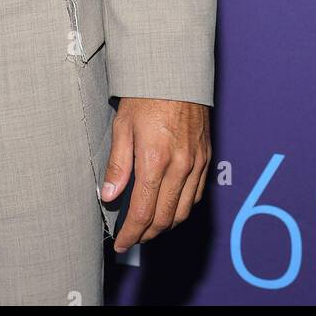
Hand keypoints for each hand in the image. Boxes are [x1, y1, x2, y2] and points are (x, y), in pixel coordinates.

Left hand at [102, 98, 211, 252]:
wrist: (177, 72)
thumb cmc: (146, 95)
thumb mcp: (122, 126)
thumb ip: (118, 164)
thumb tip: (109, 195)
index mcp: (156, 160)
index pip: (144, 212)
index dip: (131, 233)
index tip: (121, 243)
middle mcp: (181, 166)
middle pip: (165, 218)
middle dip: (147, 234)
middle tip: (132, 239)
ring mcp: (197, 163)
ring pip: (183, 211)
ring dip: (165, 226)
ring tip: (148, 228)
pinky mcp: (206, 158)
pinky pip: (196, 195)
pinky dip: (181, 208)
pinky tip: (169, 207)